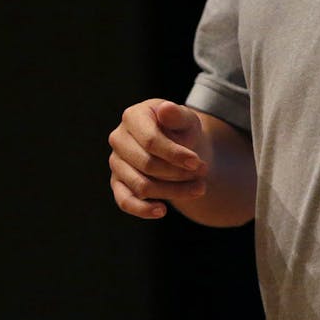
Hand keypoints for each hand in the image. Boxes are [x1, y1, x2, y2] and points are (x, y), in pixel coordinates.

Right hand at [107, 99, 209, 218]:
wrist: (179, 143)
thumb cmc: (181, 128)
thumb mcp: (187, 119)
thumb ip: (178, 115)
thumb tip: (166, 109)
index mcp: (133, 116)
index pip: (150, 141)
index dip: (175, 154)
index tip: (198, 163)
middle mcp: (119, 138)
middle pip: (147, 165)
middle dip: (178, 173)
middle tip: (204, 173)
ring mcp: (116, 162)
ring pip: (141, 186)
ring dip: (173, 191)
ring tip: (200, 188)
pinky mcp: (117, 182)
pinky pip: (124, 201)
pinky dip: (143, 209)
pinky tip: (162, 211)